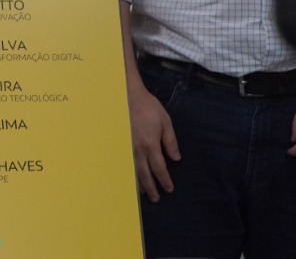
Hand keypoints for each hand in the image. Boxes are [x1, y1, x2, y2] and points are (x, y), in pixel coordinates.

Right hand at [127, 84, 179, 200]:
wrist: (127, 96)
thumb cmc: (148, 107)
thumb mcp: (165, 122)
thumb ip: (170, 141)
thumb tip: (175, 158)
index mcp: (151, 144)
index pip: (159, 168)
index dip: (164, 180)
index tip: (169, 189)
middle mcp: (138, 149)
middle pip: (145, 173)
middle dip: (151, 187)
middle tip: (156, 198)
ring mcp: (127, 146)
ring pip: (133, 169)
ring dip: (139, 183)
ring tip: (143, 193)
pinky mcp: (120, 143)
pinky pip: (126, 162)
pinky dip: (129, 172)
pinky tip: (130, 177)